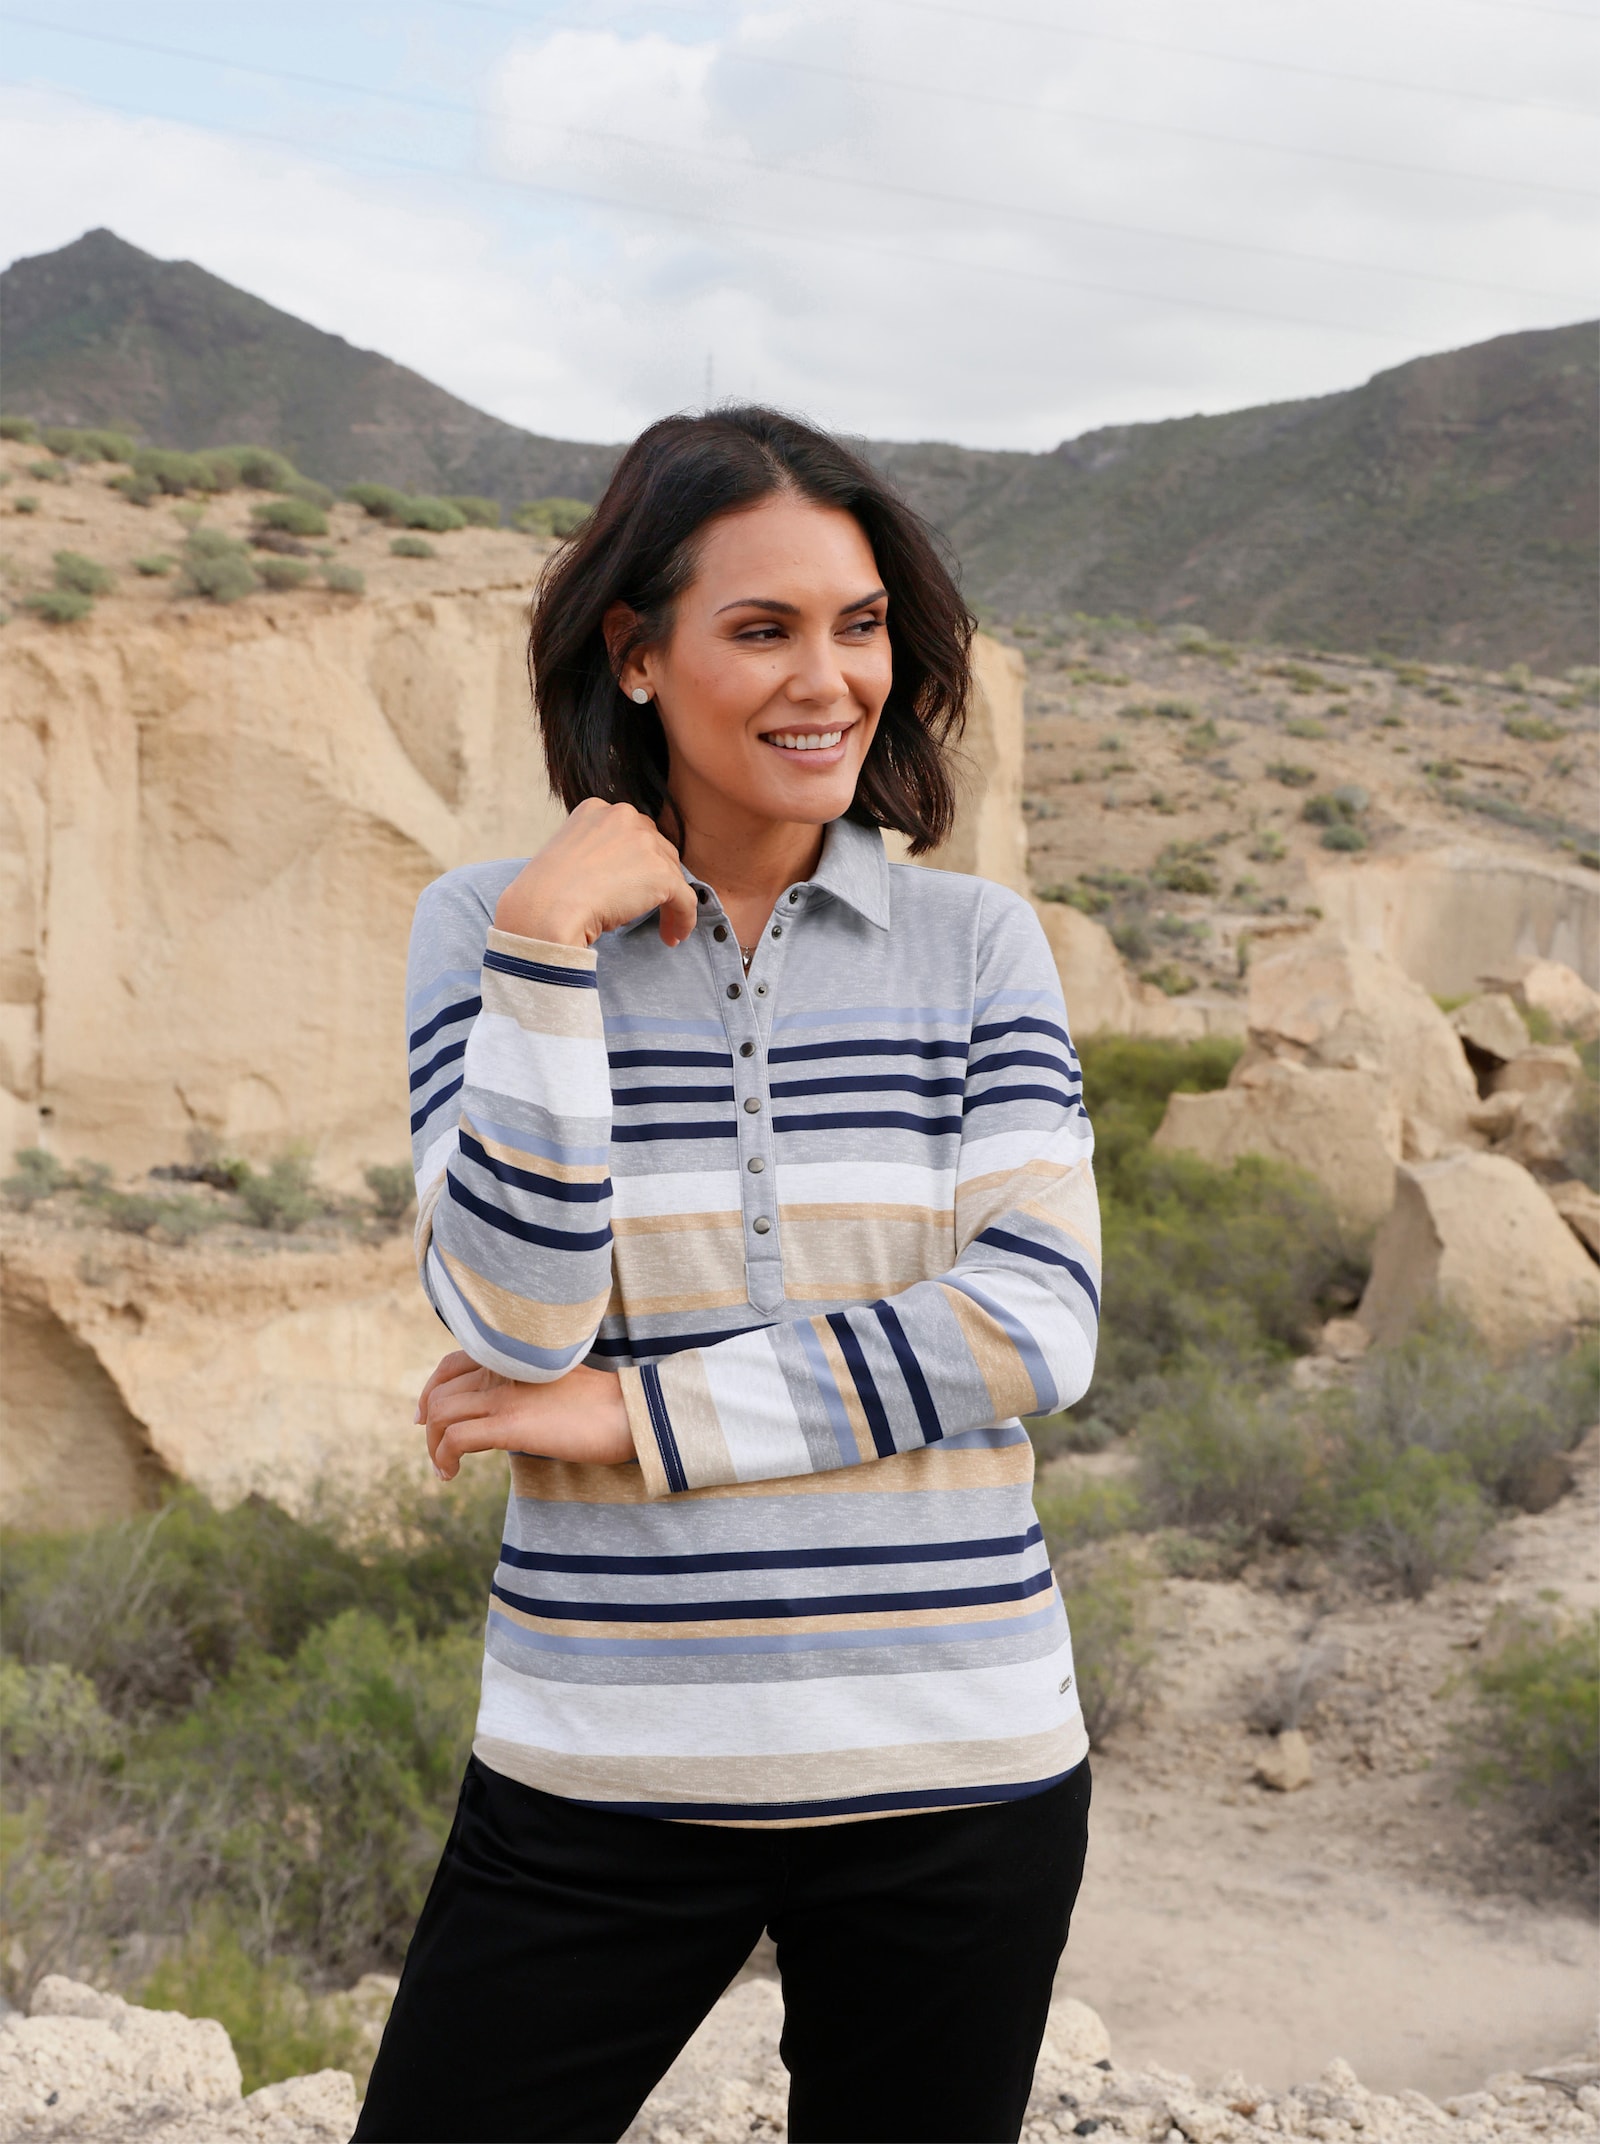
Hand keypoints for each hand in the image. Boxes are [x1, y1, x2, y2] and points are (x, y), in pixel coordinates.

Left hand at [417, 1352, 634, 1478]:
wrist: (629, 1412)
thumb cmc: (602, 1403)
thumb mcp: (555, 1383)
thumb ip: (526, 1387)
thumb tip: (508, 1411)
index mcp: (512, 1358)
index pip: (450, 1364)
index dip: (430, 1390)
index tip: (427, 1418)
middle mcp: (502, 1370)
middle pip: (440, 1394)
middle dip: (430, 1428)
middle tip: (438, 1454)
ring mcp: (504, 1396)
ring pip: (442, 1415)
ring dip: (434, 1447)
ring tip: (445, 1470)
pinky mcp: (510, 1424)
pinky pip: (456, 1438)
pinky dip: (444, 1457)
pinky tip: (452, 1474)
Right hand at [494, 798, 698, 948]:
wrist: (545, 910)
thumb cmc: (544, 893)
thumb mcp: (565, 855)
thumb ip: (593, 853)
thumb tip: (616, 877)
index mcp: (597, 809)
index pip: (630, 833)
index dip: (635, 860)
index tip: (629, 884)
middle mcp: (624, 817)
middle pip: (656, 848)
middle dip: (654, 878)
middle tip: (645, 906)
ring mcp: (644, 843)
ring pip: (672, 873)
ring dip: (669, 901)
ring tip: (662, 927)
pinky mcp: (661, 874)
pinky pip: (684, 899)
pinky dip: (683, 919)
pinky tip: (672, 936)